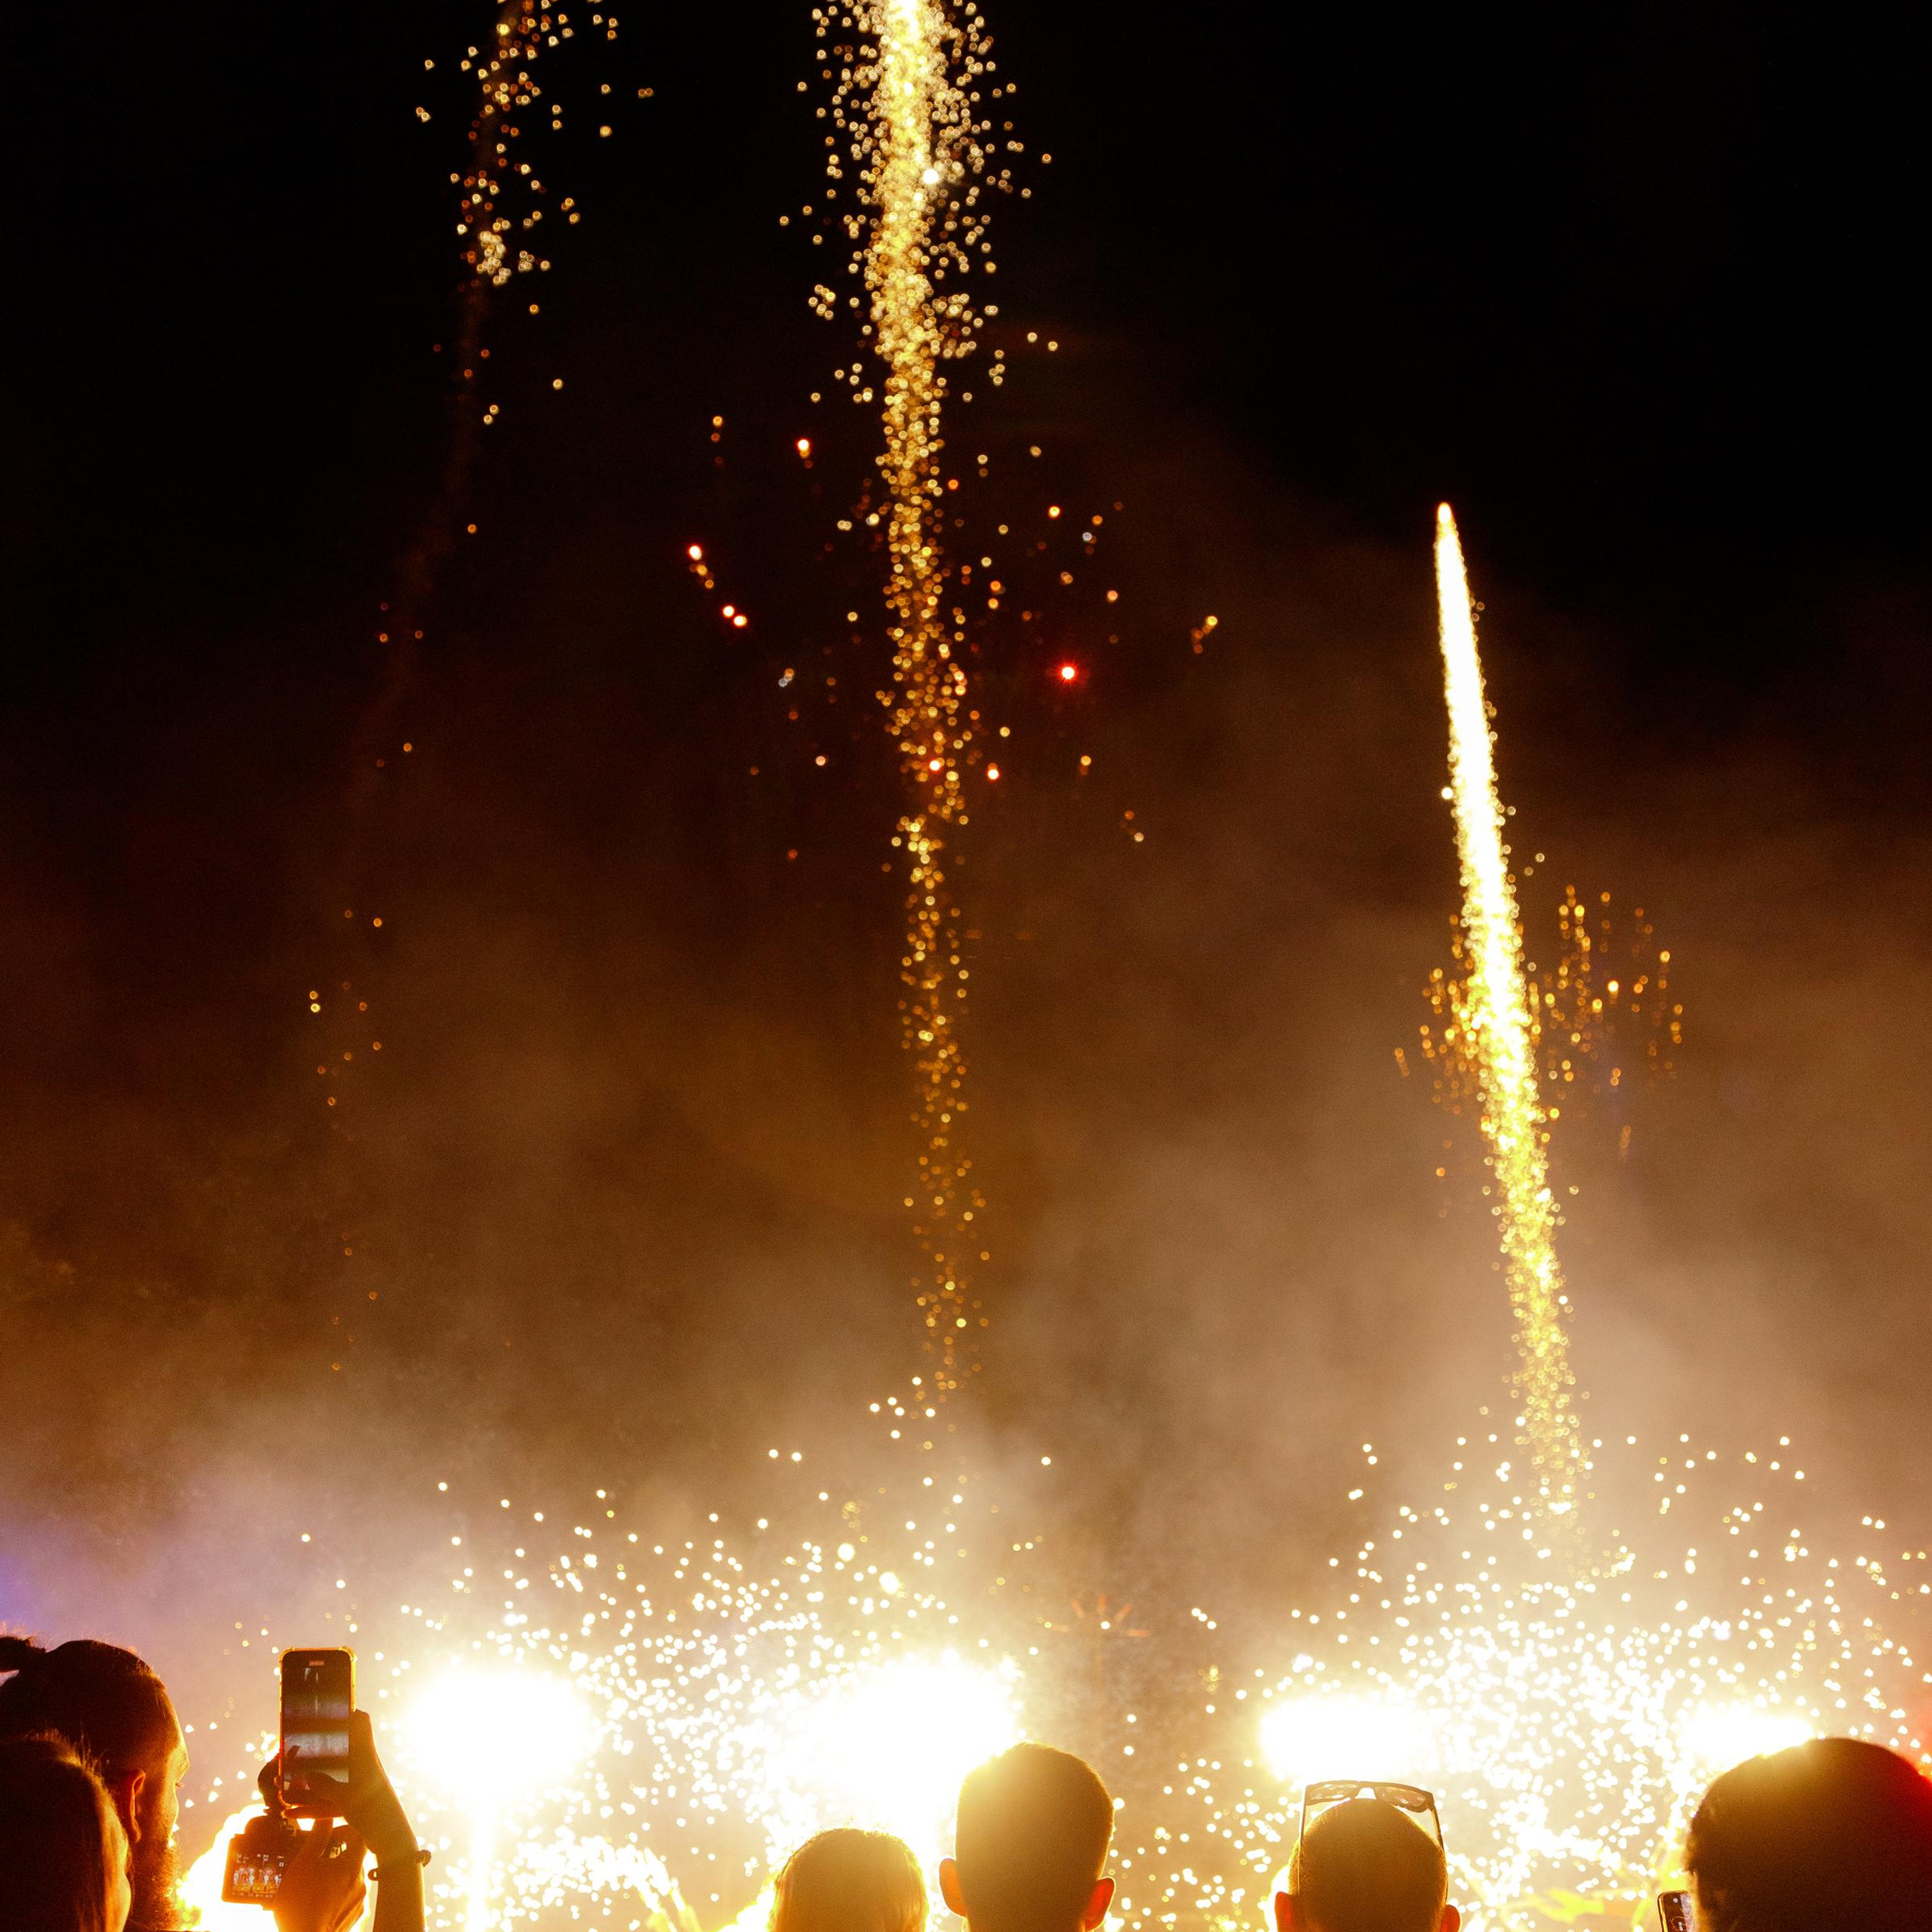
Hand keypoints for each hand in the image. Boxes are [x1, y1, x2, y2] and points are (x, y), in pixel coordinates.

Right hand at [271, 1824, 366, 1931]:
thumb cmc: (301, 1903)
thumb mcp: (303, 1865)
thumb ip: (317, 1838)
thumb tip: (325, 1818)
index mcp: (352, 1866)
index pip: (359, 1836)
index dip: (346, 1831)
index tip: (330, 1836)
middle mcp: (361, 1883)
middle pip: (354, 1859)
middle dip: (337, 1856)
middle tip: (317, 1860)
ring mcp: (358, 1902)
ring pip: (349, 1880)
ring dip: (335, 1877)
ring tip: (314, 1882)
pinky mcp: (352, 1918)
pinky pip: (347, 1899)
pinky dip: (336, 1895)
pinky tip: (319, 1900)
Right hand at [278, 1712, 418, 1867]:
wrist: (392, 1839)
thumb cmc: (372, 1810)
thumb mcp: (345, 1796)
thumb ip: (324, 1785)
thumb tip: (304, 1776)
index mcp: (365, 1755)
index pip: (361, 1723)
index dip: (347, 1713)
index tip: (328, 1709)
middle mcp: (362, 1767)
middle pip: (338, 1753)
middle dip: (315, 1755)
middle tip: (290, 1756)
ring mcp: (358, 1786)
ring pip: (329, 1780)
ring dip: (307, 1785)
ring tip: (282, 1787)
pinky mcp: (354, 1806)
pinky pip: (328, 1803)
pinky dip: (311, 1808)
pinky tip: (289, 1814)